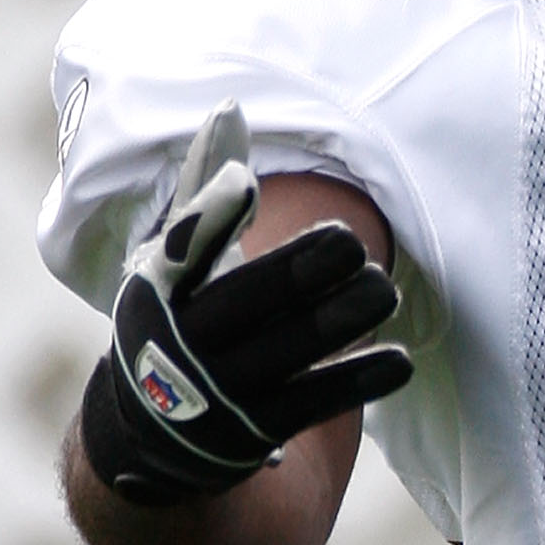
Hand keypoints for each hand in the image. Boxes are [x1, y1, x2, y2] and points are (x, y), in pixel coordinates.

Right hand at [77, 102, 413, 506]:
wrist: (145, 437)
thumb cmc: (179, 319)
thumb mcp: (175, 262)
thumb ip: (209, 192)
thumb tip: (230, 108)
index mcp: (161, 287)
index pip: (183, 246)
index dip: (211, 216)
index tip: (245, 182)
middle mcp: (181, 340)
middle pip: (245, 301)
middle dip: (298, 272)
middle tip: (354, 242)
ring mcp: (215, 392)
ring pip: (284, 353)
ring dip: (338, 322)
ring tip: (385, 290)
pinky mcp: (251, 434)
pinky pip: (311, 403)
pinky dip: (355, 381)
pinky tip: (399, 360)